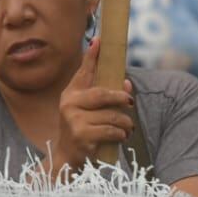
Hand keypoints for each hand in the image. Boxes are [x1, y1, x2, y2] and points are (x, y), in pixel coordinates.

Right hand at [51, 38, 134, 175]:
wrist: (67, 156)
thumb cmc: (81, 128)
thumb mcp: (88, 109)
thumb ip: (104, 95)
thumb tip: (126, 82)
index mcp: (71, 93)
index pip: (84, 71)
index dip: (91, 55)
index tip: (99, 40)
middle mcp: (69, 104)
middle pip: (103, 94)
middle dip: (121, 97)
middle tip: (130, 102)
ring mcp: (74, 120)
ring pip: (111, 115)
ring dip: (125, 122)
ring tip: (127, 126)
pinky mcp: (82, 136)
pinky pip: (111, 130)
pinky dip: (120, 134)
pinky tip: (122, 136)